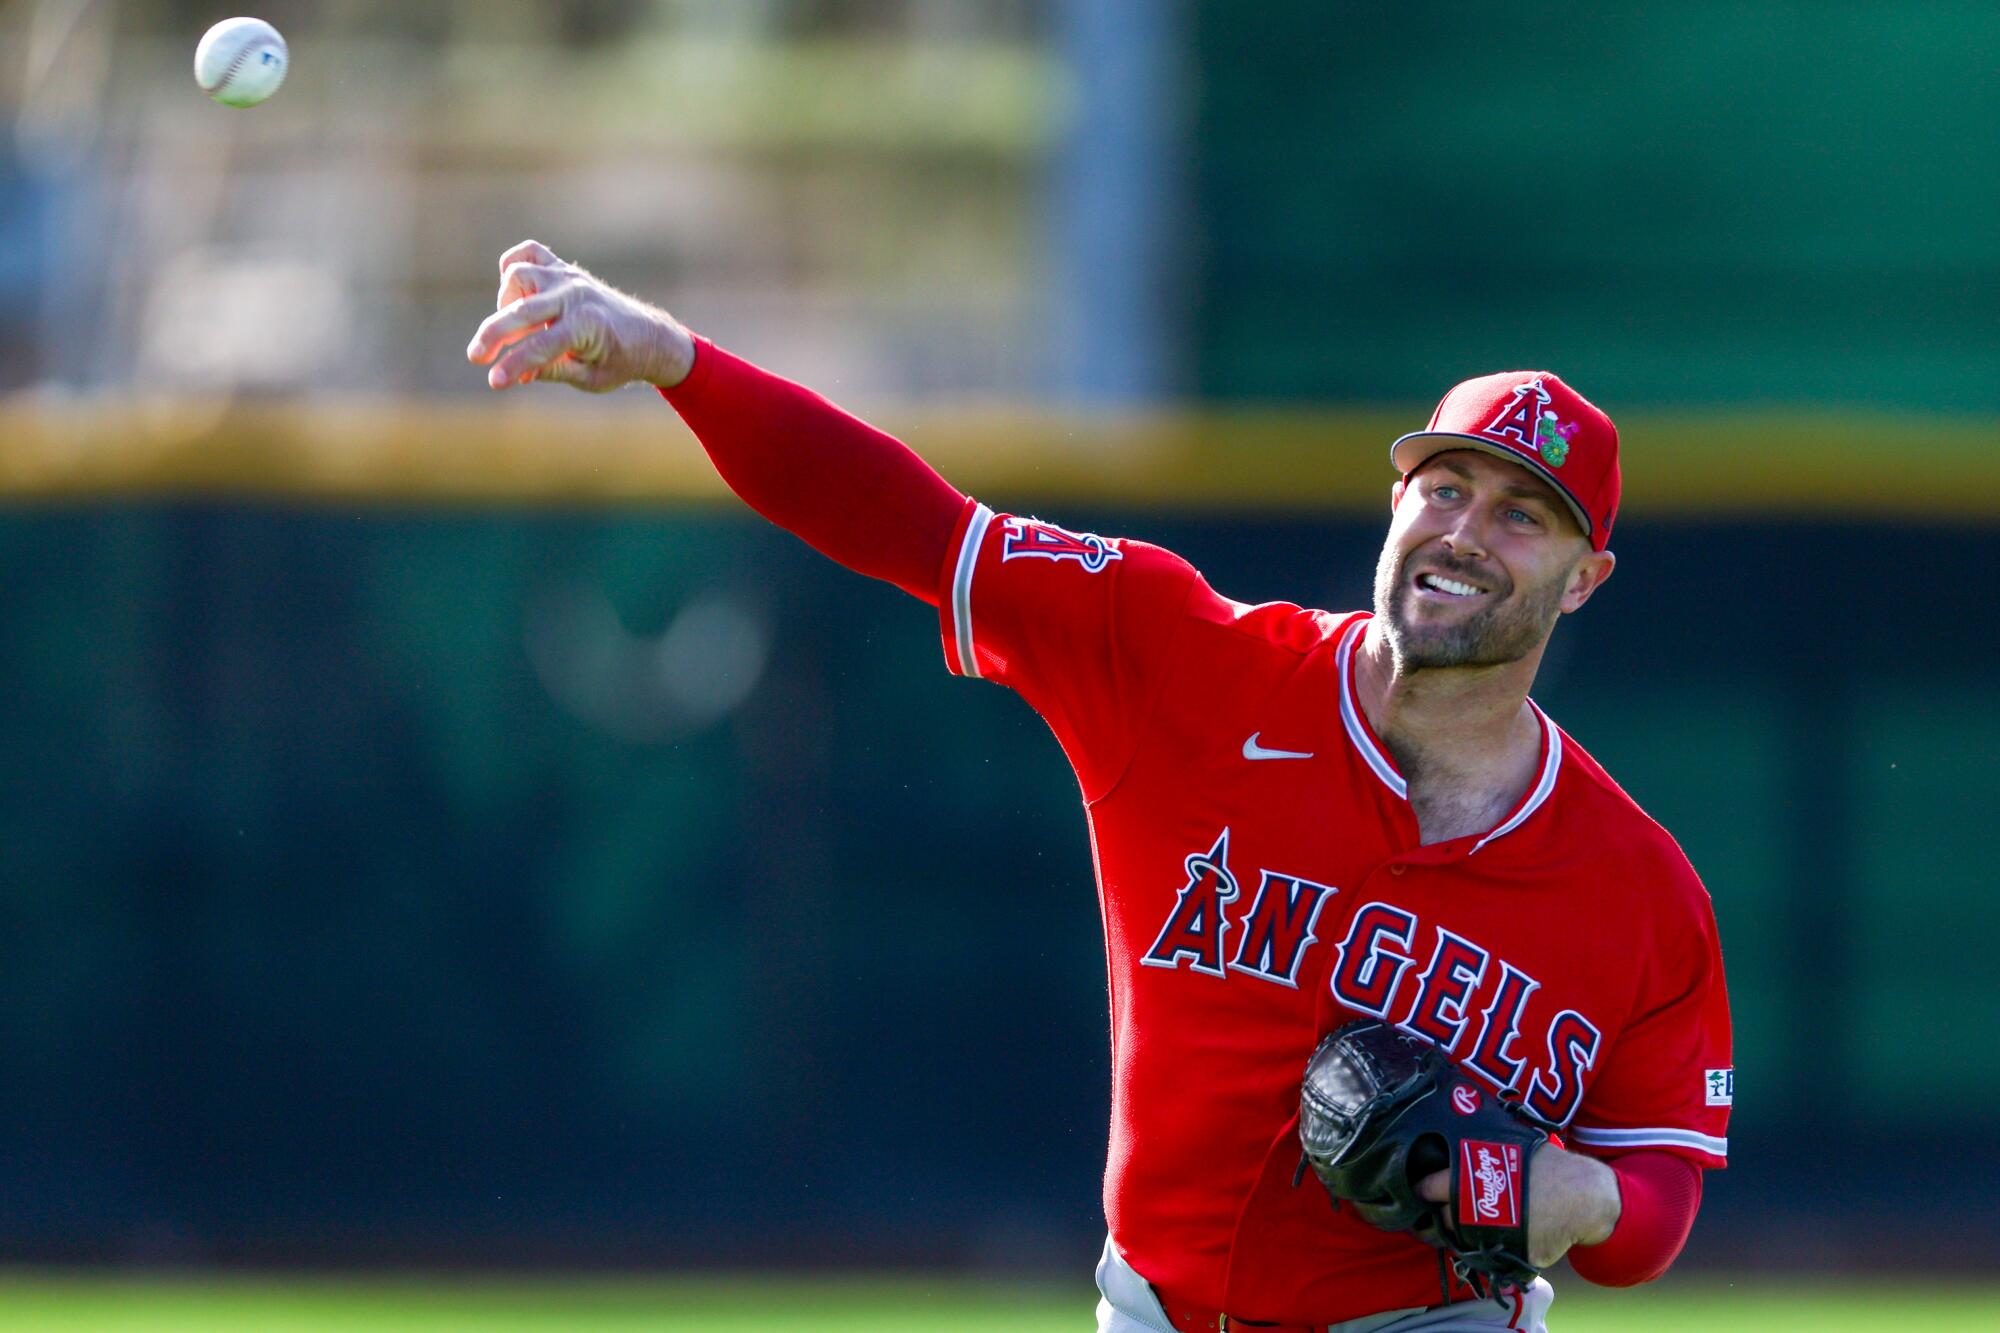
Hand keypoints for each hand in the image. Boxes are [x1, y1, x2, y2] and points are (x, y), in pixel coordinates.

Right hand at [464, 240, 696, 391]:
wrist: (647, 336)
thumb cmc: (619, 362)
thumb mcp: (591, 378)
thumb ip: (554, 371)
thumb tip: (517, 373)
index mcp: (587, 326)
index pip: (541, 346)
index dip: (514, 365)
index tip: (494, 382)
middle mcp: (575, 296)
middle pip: (522, 311)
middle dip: (493, 335)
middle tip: (476, 357)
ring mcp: (568, 278)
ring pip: (519, 275)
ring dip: (505, 302)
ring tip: (512, 328)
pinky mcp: (563, 269)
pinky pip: (529, 253)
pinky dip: (513, 267)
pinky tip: (512, 292)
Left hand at [1418, 1142, 1619, 1268]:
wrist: (1584, 1195)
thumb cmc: (1545, 1164)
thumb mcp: (1506, 1146)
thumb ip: (1476, 1150)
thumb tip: (1451, 1131)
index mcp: (1467, 1181)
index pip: (1427, 1188)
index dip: (1423, 1189)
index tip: (1421, 1190)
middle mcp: (1475, 1212)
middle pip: (1442, 1219)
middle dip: (1440, 1215)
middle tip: (1442, 1209)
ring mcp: (1494, 1238)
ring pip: (1464, 1240)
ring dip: (1461, 1233)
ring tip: (1467, 1222)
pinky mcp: (1513, 1258)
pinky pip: (1495, 1255)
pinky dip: (1493, 1247)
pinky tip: (1498, 1234)